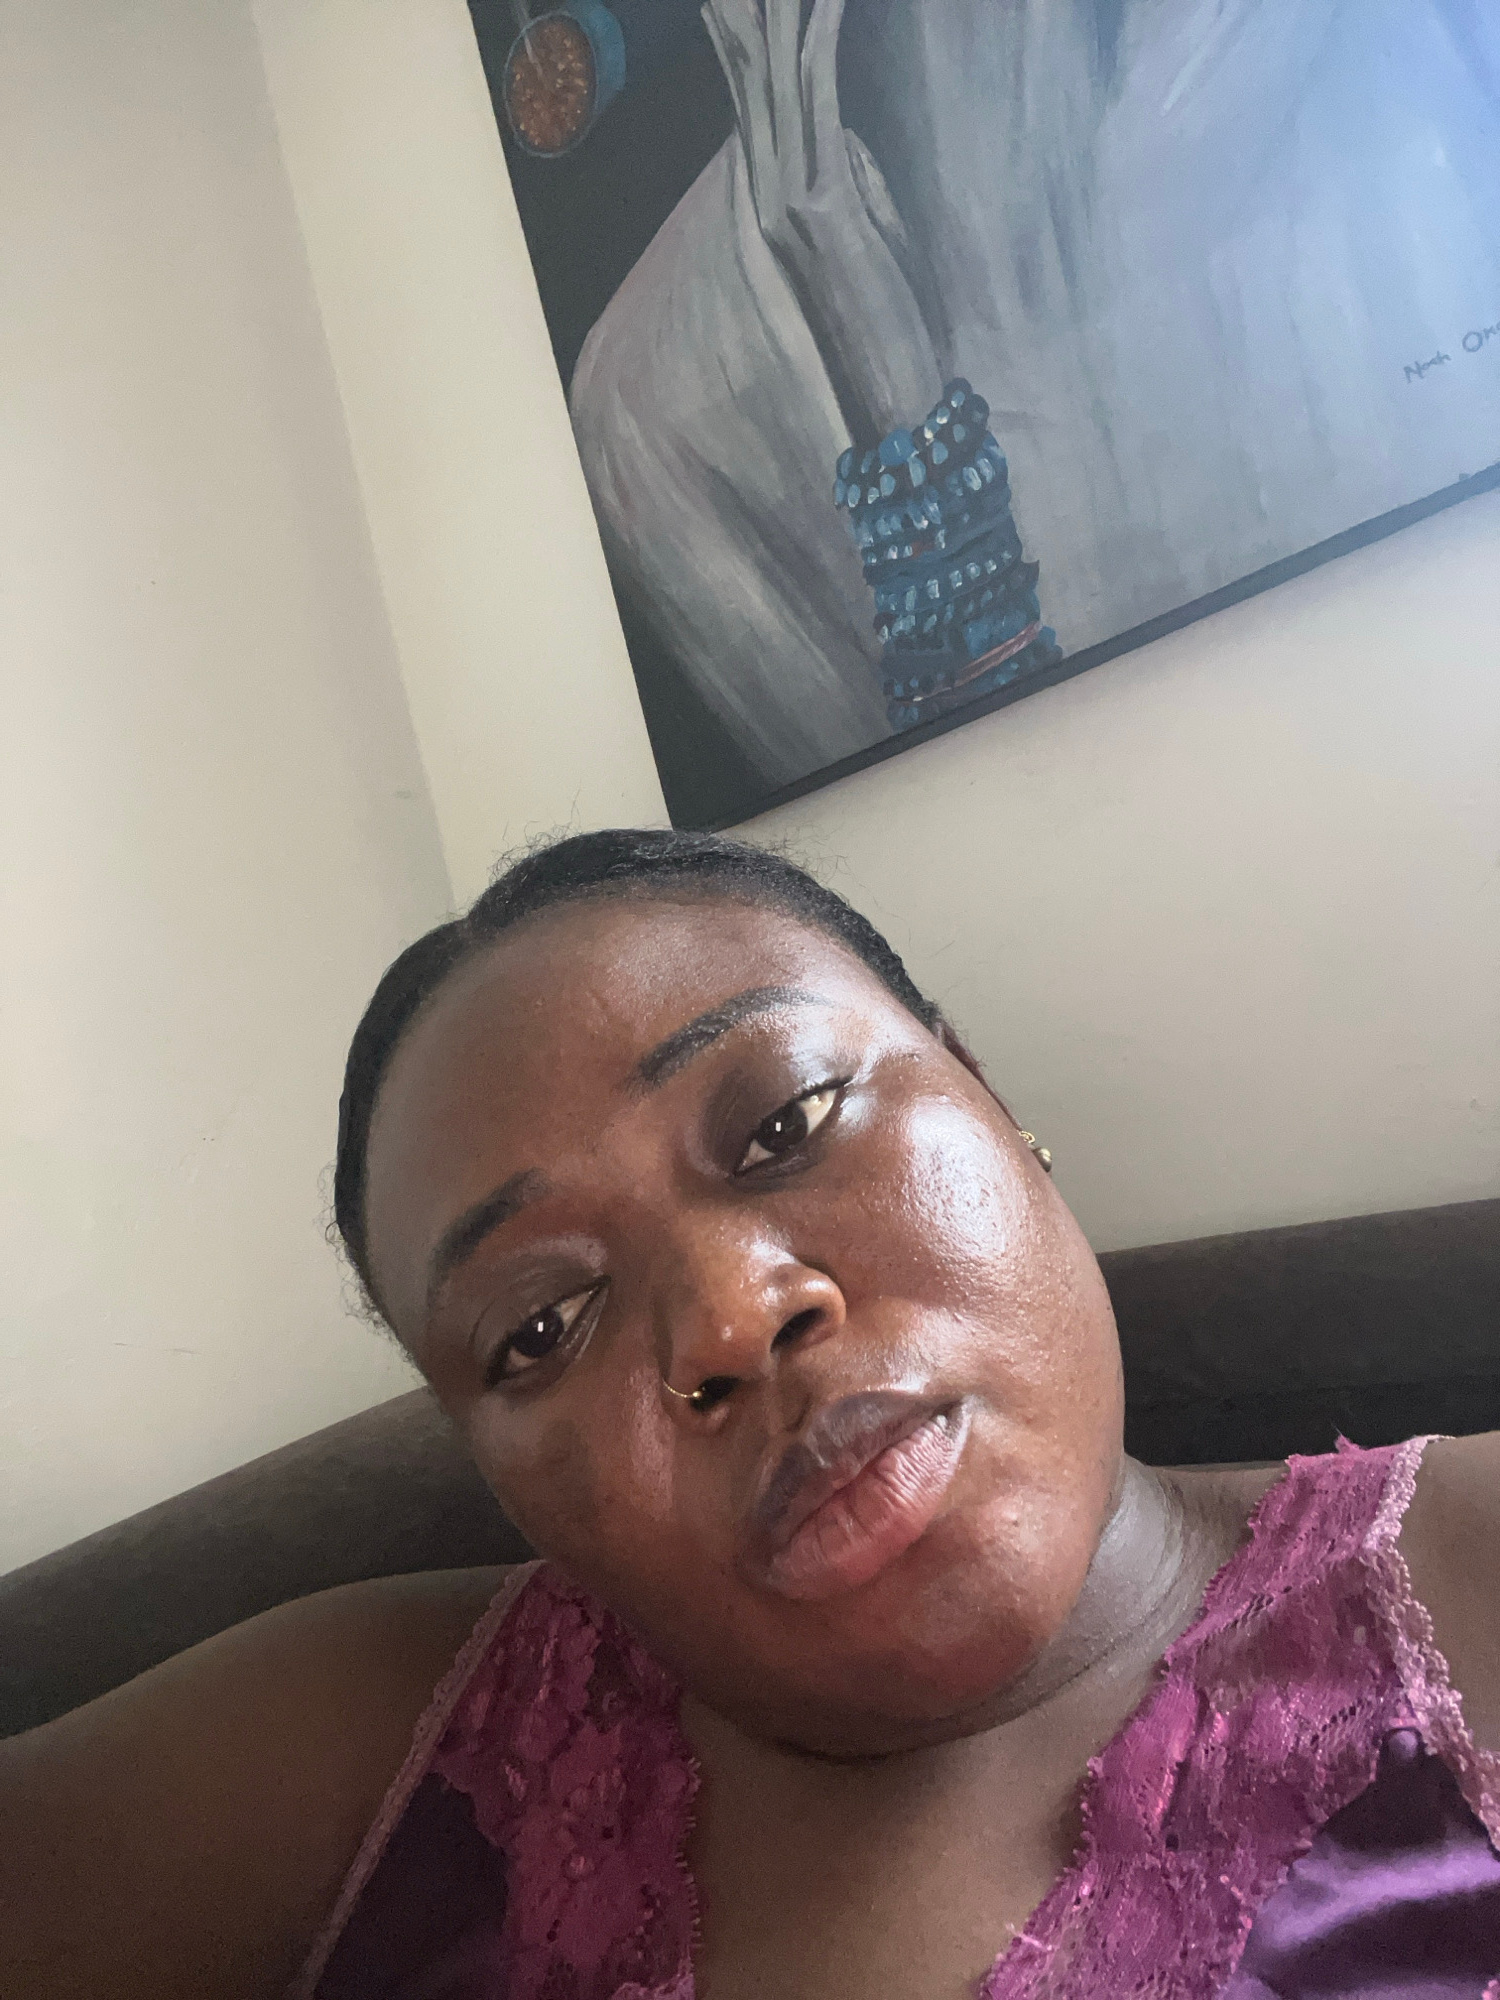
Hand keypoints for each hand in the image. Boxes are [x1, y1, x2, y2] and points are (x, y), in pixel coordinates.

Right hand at [702, 0, 937, 440]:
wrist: (891, 396)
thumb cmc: (889, 326)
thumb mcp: (869, 237)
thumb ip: (848, 186)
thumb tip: (843, 142)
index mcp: (774, 203)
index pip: (750, 105)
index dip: (737, 43)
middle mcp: (769, 198)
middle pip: (752, 81)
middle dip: (748, 14)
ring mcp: (791, 203)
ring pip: (778, 82)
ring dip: (783, 12)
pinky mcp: (825, 206)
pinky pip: (820, 106)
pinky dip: (823, 46)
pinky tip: (831, 2)